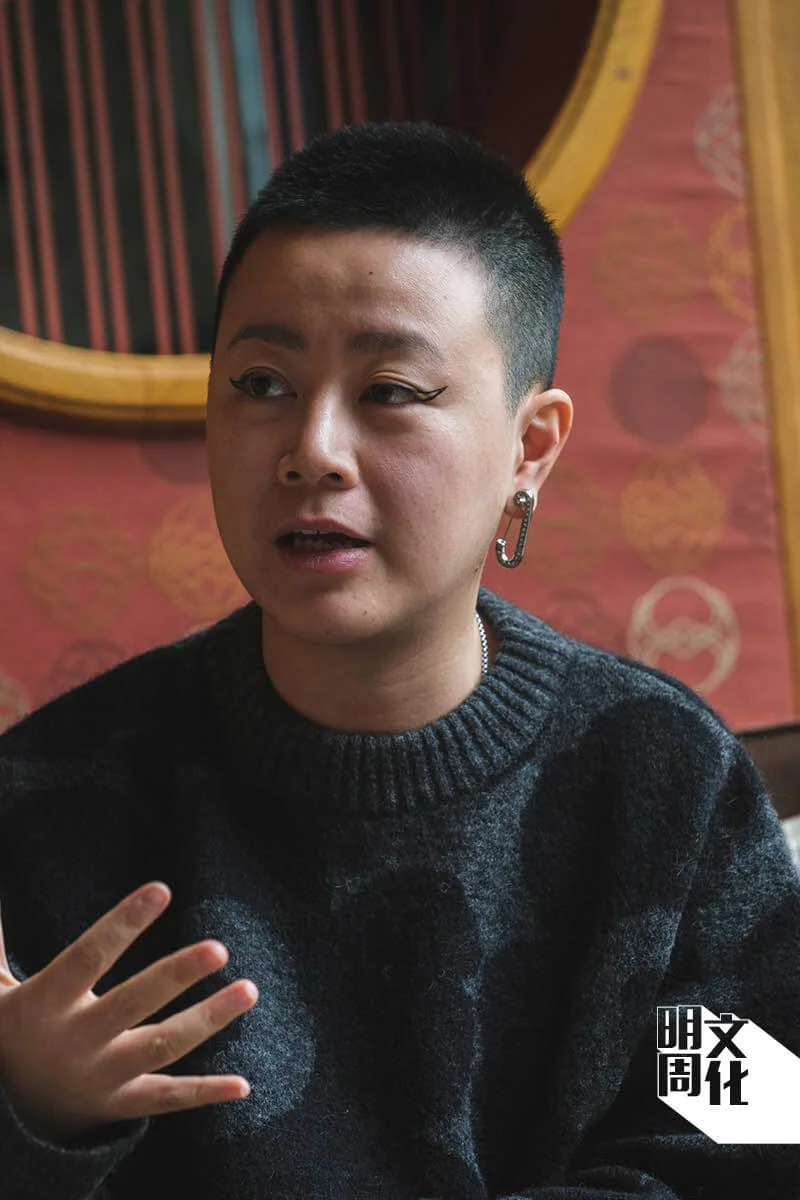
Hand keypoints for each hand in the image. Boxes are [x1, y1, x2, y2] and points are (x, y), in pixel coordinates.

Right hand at [0, 881, 257, 1142]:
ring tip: (249, 990)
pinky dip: (205, 1094)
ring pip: (161, 1047)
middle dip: (177, 975)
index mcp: (44, 1003)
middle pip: (133, 1004)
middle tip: (219, 948)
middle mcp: (75, 1042)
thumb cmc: (9, 1028)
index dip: (123, 923)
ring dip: (208, 1020)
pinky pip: (167, 1099)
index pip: (88, 957)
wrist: (2, 1113)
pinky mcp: (119, 1105)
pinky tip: (243, 1085)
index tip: (161, 890)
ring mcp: (100, 1077)